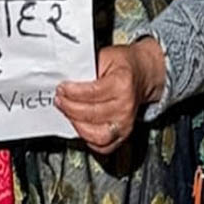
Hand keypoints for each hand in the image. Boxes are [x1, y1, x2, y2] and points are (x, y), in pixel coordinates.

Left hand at [55, 39, 164, 153]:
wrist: (142, 74)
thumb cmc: (124, 66)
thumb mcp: (105, 56)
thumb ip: (85, 67)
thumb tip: (63, 77)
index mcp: (122, 84)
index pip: (90, 93)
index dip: (71, 92)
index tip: (61, 88)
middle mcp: (126, 106)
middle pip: (90, 114)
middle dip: (69, 107)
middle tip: (60, 100)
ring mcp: (126, 123)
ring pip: (95, 135)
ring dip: (76, 125)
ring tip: (68, 113)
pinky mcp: (123, 135)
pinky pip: (103, 147)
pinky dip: (88, 140)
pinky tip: (80, 126)